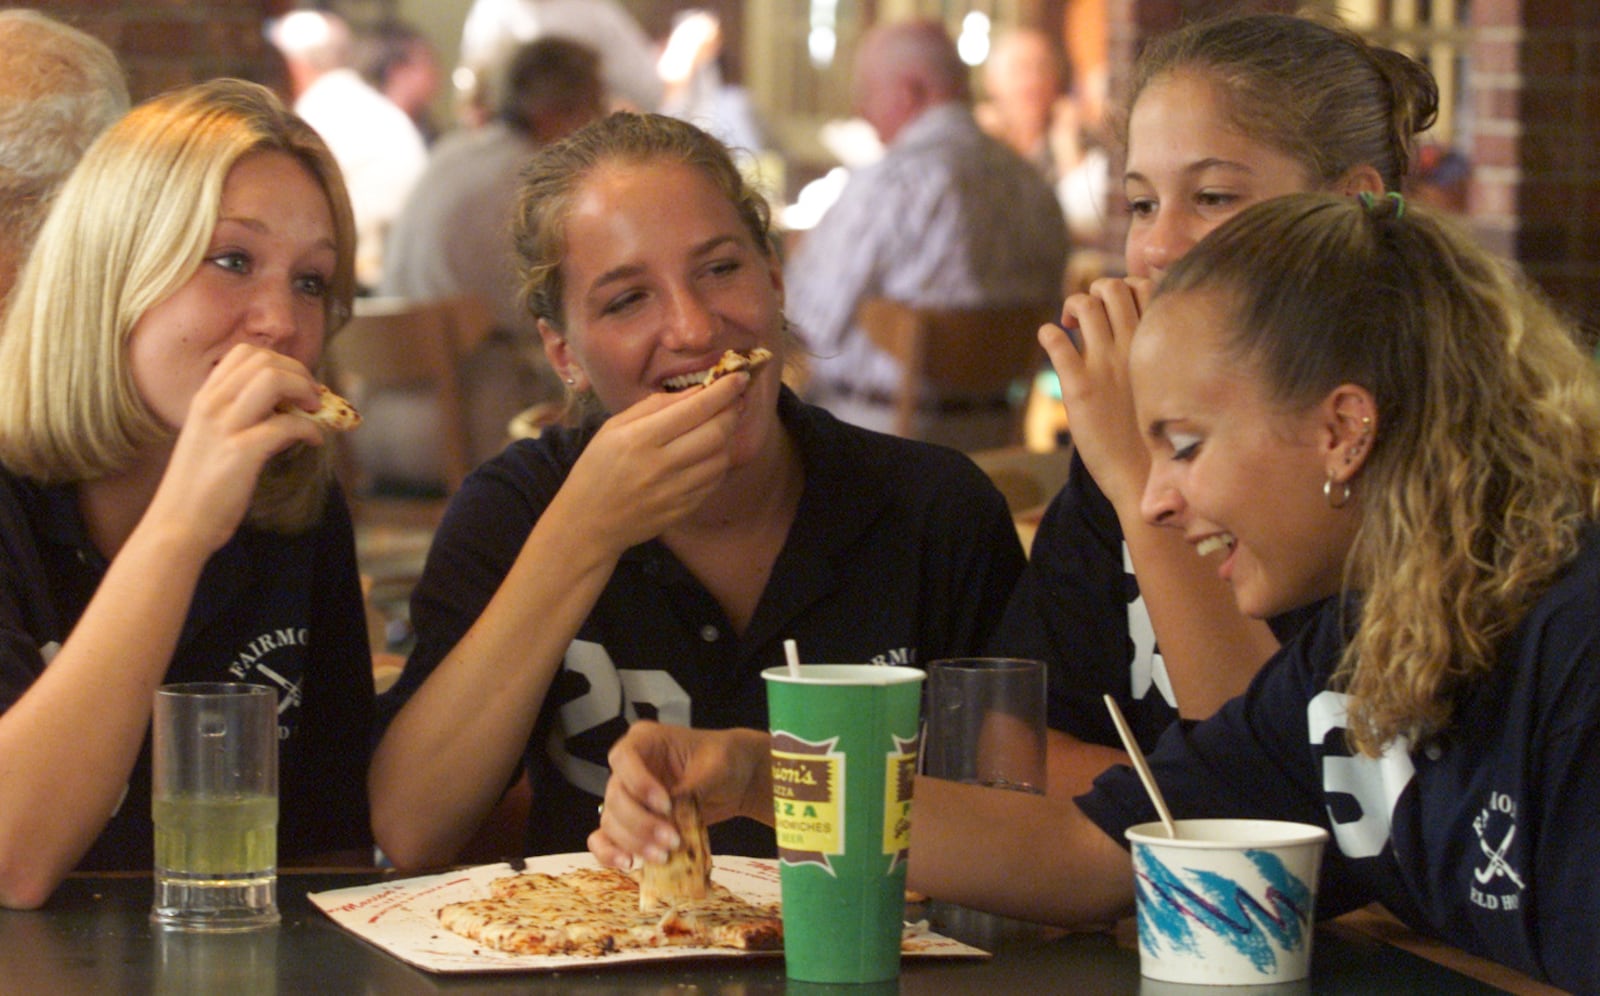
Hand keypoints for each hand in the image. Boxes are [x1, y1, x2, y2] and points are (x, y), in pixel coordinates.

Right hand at [142, 343, 323, 554]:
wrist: (178, 526)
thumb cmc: (201, 487)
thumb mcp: (214, 439)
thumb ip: (242, 418)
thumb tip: (287, 410)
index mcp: (204, 398)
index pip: (245, 353)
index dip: (281, 362)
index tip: (297, 384)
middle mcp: (211, 405)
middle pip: (265, 361)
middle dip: (299, 373)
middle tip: (314, 397)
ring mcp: (223, 426)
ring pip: (272, 379)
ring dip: (304, 390)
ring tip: (315, 410)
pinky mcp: (239, 452)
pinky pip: (286, 425)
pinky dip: (309, 430)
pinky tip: (314, 441)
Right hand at [554, 374, 748, 554]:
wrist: (588, 523)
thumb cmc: (597, 468)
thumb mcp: (613, 427)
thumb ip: (655, 405)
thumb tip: (697, 390)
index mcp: (640, 438)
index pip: (695, 409)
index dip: (723, 391)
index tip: (739, 377)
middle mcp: (661, 465)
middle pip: (716, 433)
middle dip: (731, 412)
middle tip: (734, 401)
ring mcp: (675, 491)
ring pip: (721, 458)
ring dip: (727, 439)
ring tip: (719, 427)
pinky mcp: (683, 510)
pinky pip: (714, 482)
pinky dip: (718, 463)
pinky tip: (709, 454)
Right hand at [589, 721, 769, 868]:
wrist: (735, 780)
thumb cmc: (724, 760)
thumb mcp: (716, 765)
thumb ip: (692, 785)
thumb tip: (673, 809)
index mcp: (645, 740)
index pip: (624, 758)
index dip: (639, 784)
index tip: (666, 804)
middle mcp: (628, 768)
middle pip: (615, 796)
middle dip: (641, 823)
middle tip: (671, 841)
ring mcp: (627, 797)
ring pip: (611, 821)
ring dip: (633, 842)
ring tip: (663, 857)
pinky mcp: (630, 823)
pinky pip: (606, 838)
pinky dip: (611, 853)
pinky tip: (629, 864)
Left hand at [1039, 276, 1154, 506]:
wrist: (1144, 475)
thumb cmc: (1156, 429)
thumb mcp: (1167, 382)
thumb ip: (1154, 353)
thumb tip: (1142, 326)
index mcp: (1157, 345)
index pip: (1144, 287)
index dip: (1127, 287)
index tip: (1117, 308)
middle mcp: (1133, 348)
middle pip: (1112, 287)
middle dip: (1096, 291)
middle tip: (1088, 315)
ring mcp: (1105, 365)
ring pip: (1085, 304)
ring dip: (1072, 306)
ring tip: (1070, 324)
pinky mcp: (1078, 387)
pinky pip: (1056, 342)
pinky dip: (1048, 333)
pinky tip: (1049, 339)